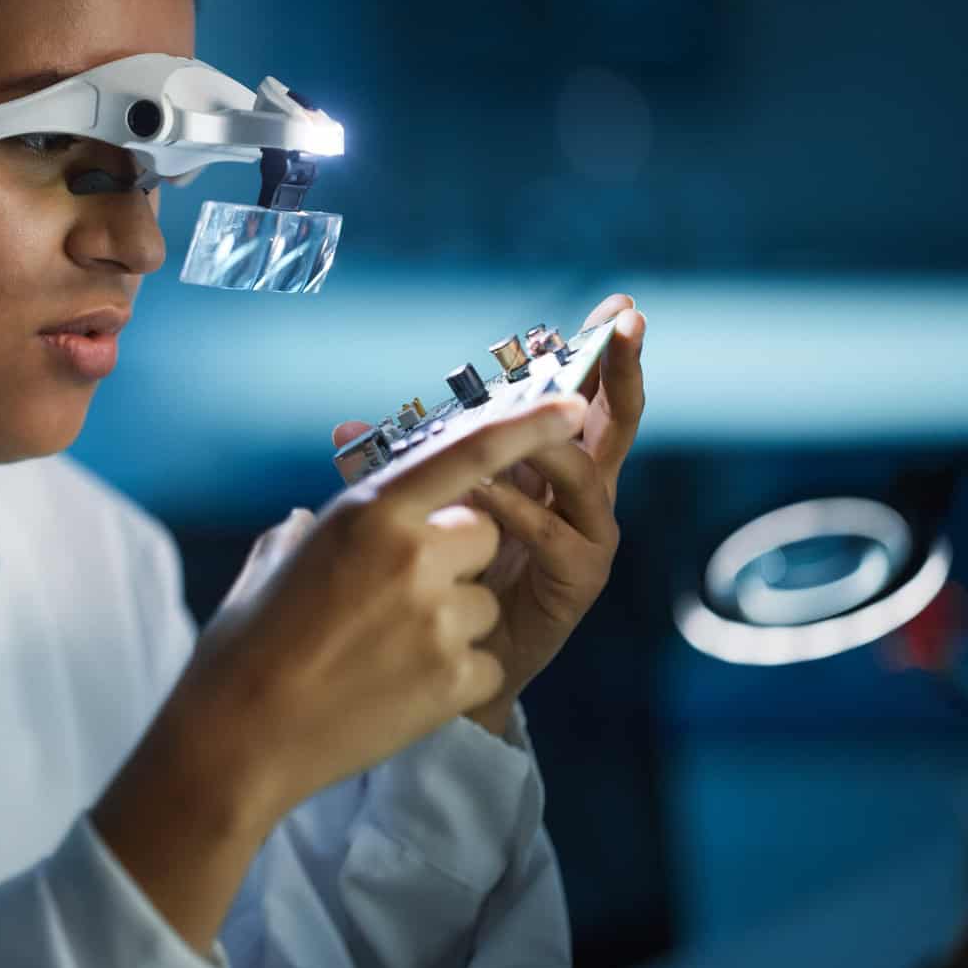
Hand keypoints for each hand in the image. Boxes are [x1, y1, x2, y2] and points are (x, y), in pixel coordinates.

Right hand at [180, 395, 588, 822]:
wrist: (240, 735)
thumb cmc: (248, 642)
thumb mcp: (280, 556)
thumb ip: (321, 524)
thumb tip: (319, 520)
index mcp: (369, 513)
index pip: (467, 453)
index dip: (526, 425)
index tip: (567, 407)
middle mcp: (414, 556)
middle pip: (482, 533)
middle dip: (455, 557)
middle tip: (395, 596)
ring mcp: (440, 619)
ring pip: (484, 602)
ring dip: (451, 622)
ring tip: (384, 652)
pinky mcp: (456, 679)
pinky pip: (484, 661)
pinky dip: (452, 675)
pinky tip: (398, 689)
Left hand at [332, 294, 646, 734]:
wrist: (440, 660)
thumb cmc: (432, 575)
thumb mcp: (415, 506)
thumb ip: (390, 469)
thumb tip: (338, 430)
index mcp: (547, 466)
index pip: (577, 398)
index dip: (598, 353)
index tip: (619, 306)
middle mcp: (578, 494)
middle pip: (613, 421)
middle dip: (621, 371)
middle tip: (629, 329)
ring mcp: (586, 534)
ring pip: (580, 471)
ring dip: (542, 442)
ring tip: (504, 422)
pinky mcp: (577, 578)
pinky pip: (552, 532)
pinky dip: (516, 508)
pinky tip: (483, 496)